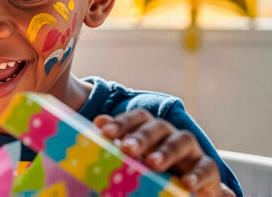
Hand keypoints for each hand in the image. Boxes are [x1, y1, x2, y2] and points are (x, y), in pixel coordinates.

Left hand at [94, 110, 226, 195]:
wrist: (185, 193)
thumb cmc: (154, 175)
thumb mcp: (133, 162)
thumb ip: (117, 144)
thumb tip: (98, 122)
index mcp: (150, 132)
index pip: (138, 118)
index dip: (122, 122)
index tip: (104, 131)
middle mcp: (170, 136)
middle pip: (157, 127)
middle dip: (141, 136)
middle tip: (127, 148)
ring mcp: (191, 151)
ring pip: (183, 140)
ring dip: (167, 150)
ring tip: (153, 163)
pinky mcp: (209, 169)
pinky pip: (207, 166)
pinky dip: (198, 174)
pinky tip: (187, 183)